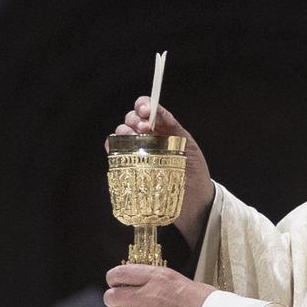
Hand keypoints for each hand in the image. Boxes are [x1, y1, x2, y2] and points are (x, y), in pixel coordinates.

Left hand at [104, 264, 214, 306]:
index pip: (120, 273)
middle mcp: (148, 295)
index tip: (114, 283)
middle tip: (120, 305)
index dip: (112, 279)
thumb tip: (143, 283)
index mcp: (156, 277)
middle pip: (112, 297)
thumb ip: (158, 281)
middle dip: (113, 301)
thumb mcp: (179, 280)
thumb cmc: (205, 300)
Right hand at [114, 97, 214, 239]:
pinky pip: (115, 152)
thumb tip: (161, 114)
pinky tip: (113, 146)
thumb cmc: (195, 172)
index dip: (144, 105)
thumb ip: (174, 128)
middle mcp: (149, 137)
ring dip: (124, 131)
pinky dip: (111, 145)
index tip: (146, 111)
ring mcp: (138, 151)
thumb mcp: (188, 145)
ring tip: (134, 139)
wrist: (194, 201)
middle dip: (134, 118)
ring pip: (122, 133)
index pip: (149, 109)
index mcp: (163, 128)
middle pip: (132, 119)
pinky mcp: (130, 167)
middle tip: (144, 128)